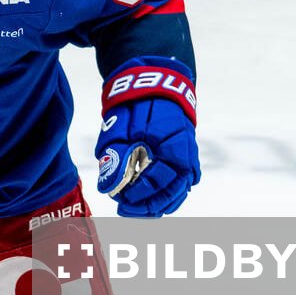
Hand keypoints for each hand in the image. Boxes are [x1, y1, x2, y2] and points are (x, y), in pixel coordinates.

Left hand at [95, 59, 201, 217]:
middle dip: (148, 206)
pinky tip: (150, 202)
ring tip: (136, 210)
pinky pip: (180, 183)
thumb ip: (115, 157)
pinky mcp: (185, 156)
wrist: (156, 83)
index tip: (121, 200)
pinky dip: (167, 194)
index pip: (159, 181)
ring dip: (158, 204)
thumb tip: (107, 187)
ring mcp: (188, 156)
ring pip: (179, 191)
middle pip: (172, 192)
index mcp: (173, 146)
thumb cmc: (136, 104)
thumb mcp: (119, 127)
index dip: (140, 194)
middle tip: (125, 211)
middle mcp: (186, 154)